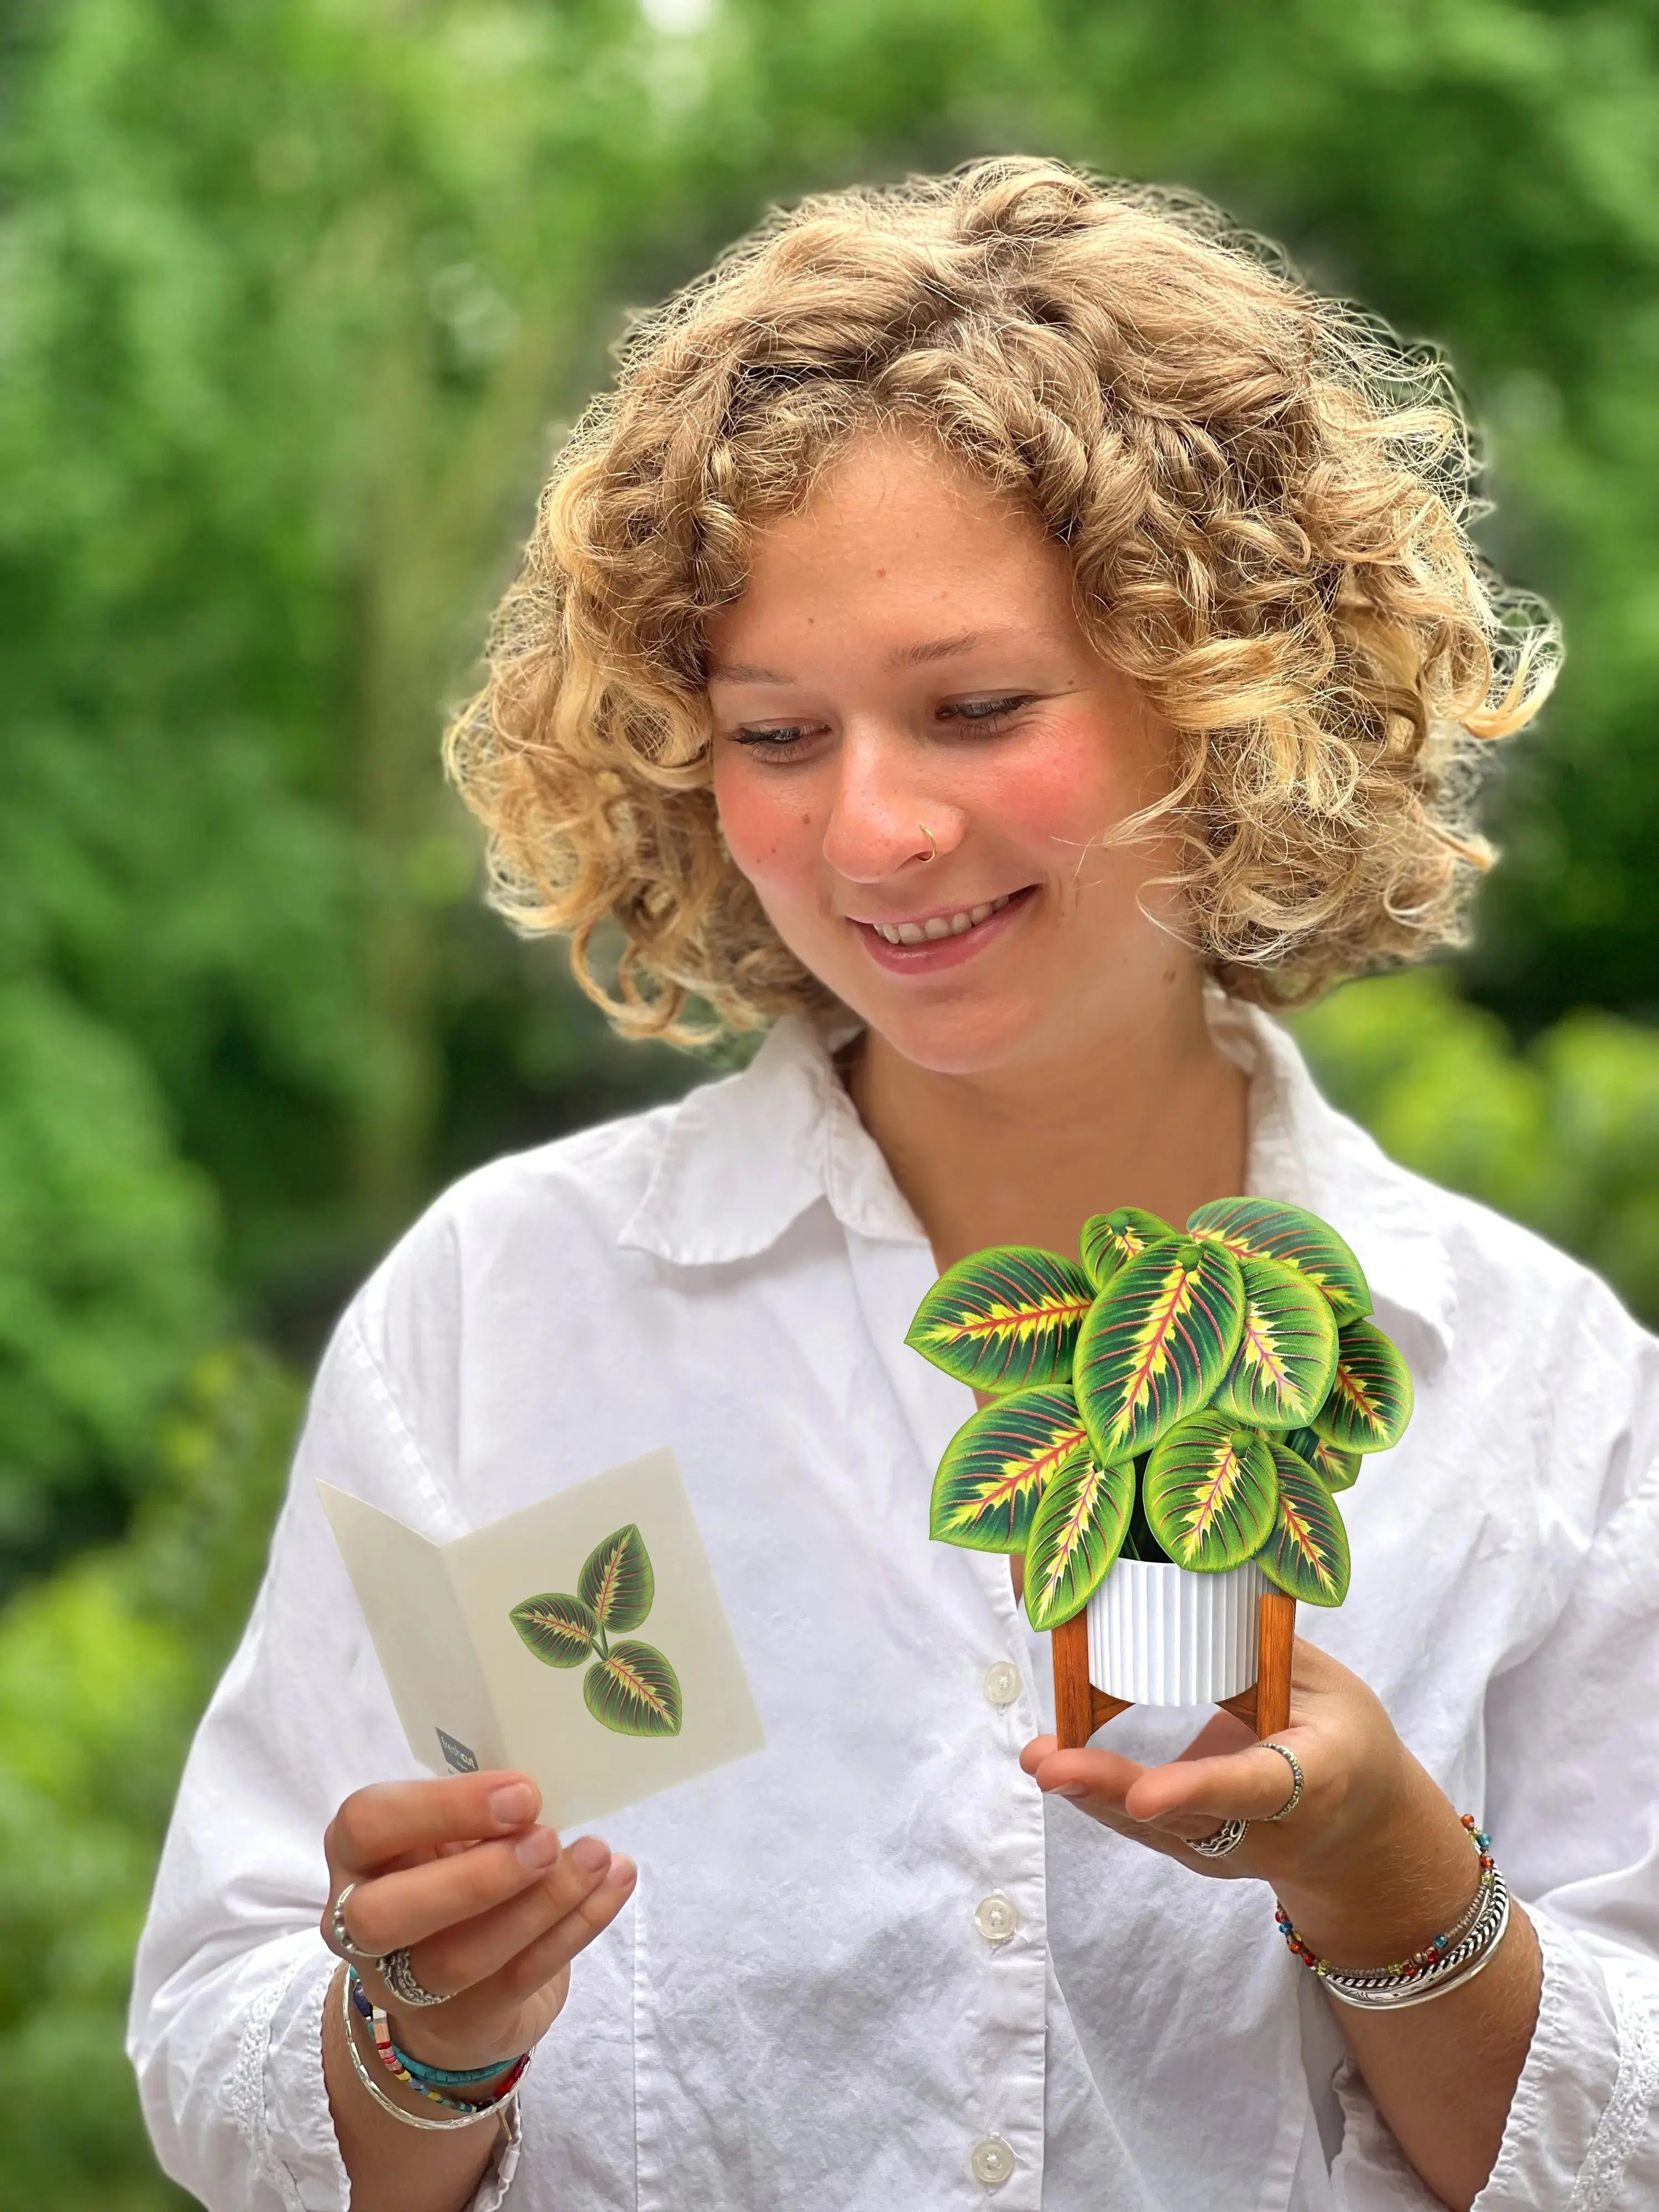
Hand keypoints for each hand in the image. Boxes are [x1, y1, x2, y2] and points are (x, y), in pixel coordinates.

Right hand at [321, 1769, 635, 2071]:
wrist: (455, 1994)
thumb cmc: (453, 1877)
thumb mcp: (449, 1835)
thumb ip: (477, 1813)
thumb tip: (539, 1787)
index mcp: (357, 1856)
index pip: (367, 1824)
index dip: (440, 1808)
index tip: (522, 1793)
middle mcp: (360, 1926)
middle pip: (386, 1915)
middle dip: (475, 1877)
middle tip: (548, 1841)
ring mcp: (406, 1986)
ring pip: (459, 1957)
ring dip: (540, 1904)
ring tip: (598, 1857)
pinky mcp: (465, 2021)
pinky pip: (520, 1978)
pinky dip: (576, 1927)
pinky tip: (616, 1884)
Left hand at [1021, 1639, 1479, 1961]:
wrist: (1362, 1836)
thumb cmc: (1346, 1741)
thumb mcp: (1328, 1689)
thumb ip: (1265, 1655)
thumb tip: (1200, 1592)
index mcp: (1313, 1781)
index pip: (1251, 1788)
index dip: (1196, 1788)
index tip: (1144, 1795)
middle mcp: (1268, 1831)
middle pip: (1186, 1818)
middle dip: (1114, 1793)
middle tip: (1052, 1766)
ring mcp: (1230, 1851)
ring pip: (1156, 1829)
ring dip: (1092, 1793)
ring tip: (1039, 1758)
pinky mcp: (1200, 1852)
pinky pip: (1145, 1827)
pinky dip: (1099, 1795)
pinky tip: (1055, 1763)